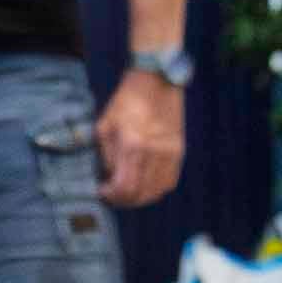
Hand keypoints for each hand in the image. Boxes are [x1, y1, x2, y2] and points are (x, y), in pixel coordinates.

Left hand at [96, 70, 184, 207]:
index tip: (102, 190)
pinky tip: (145, 184)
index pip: (124, 187)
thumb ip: (107, 156)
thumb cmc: (127, 101)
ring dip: (140, 197)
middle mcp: (154, 152)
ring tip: (128, 191)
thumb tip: (109, 178)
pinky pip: (169, 182)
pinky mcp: (179, 151)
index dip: (111, 195)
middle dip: (123, 200)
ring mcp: (169, 153)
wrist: (156, 82)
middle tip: (113, 194)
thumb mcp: (105, 125)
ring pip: (156, 192)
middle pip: (140, 194)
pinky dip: (156, 189)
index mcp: (132, 145)